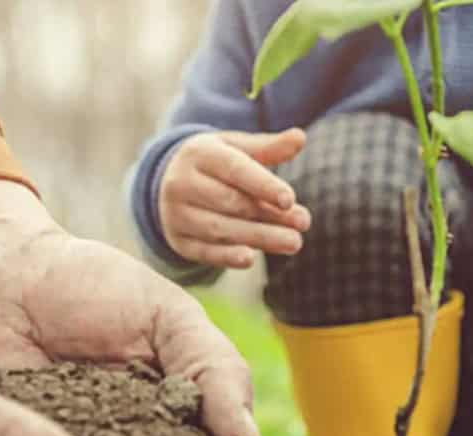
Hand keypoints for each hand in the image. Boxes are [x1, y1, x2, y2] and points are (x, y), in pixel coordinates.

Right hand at [158, 129, 310, 267]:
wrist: (169, 182)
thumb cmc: (214, 163)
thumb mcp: (236, 148)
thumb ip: (268, 147)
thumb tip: (300, 138)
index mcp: (199, 154)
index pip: (235, 170)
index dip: (263, 185)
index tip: (290, 199)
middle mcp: (182, 184)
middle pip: (231, 203)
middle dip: (270, 215)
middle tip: (303, 223)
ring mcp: (177, 214)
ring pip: (220, 229)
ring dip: (259, 237)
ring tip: (293, 242)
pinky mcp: (179, 240)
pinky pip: (204, 251)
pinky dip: (227, 256)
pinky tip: (250, 259)